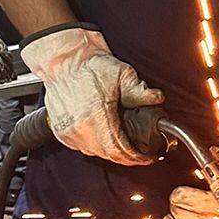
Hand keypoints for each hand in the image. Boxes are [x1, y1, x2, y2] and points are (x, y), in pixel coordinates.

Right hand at [20, 26, 161, 164]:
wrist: (65, 60)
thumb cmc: (89, 65)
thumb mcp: (121, 74)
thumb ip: (140, 90)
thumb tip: (156, 98)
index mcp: (96, 114)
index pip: (119, 149)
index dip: (136, 157)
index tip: (146, 157)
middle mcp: (80, 126)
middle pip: (109, 155)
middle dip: (127, 157)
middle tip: (140, 153)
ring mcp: (69, 131)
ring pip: (95, 153)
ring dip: (112, 152)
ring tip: (124, 146)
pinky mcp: (61, 132)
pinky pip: (83, 147)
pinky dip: (96, 146)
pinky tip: (106, 138)